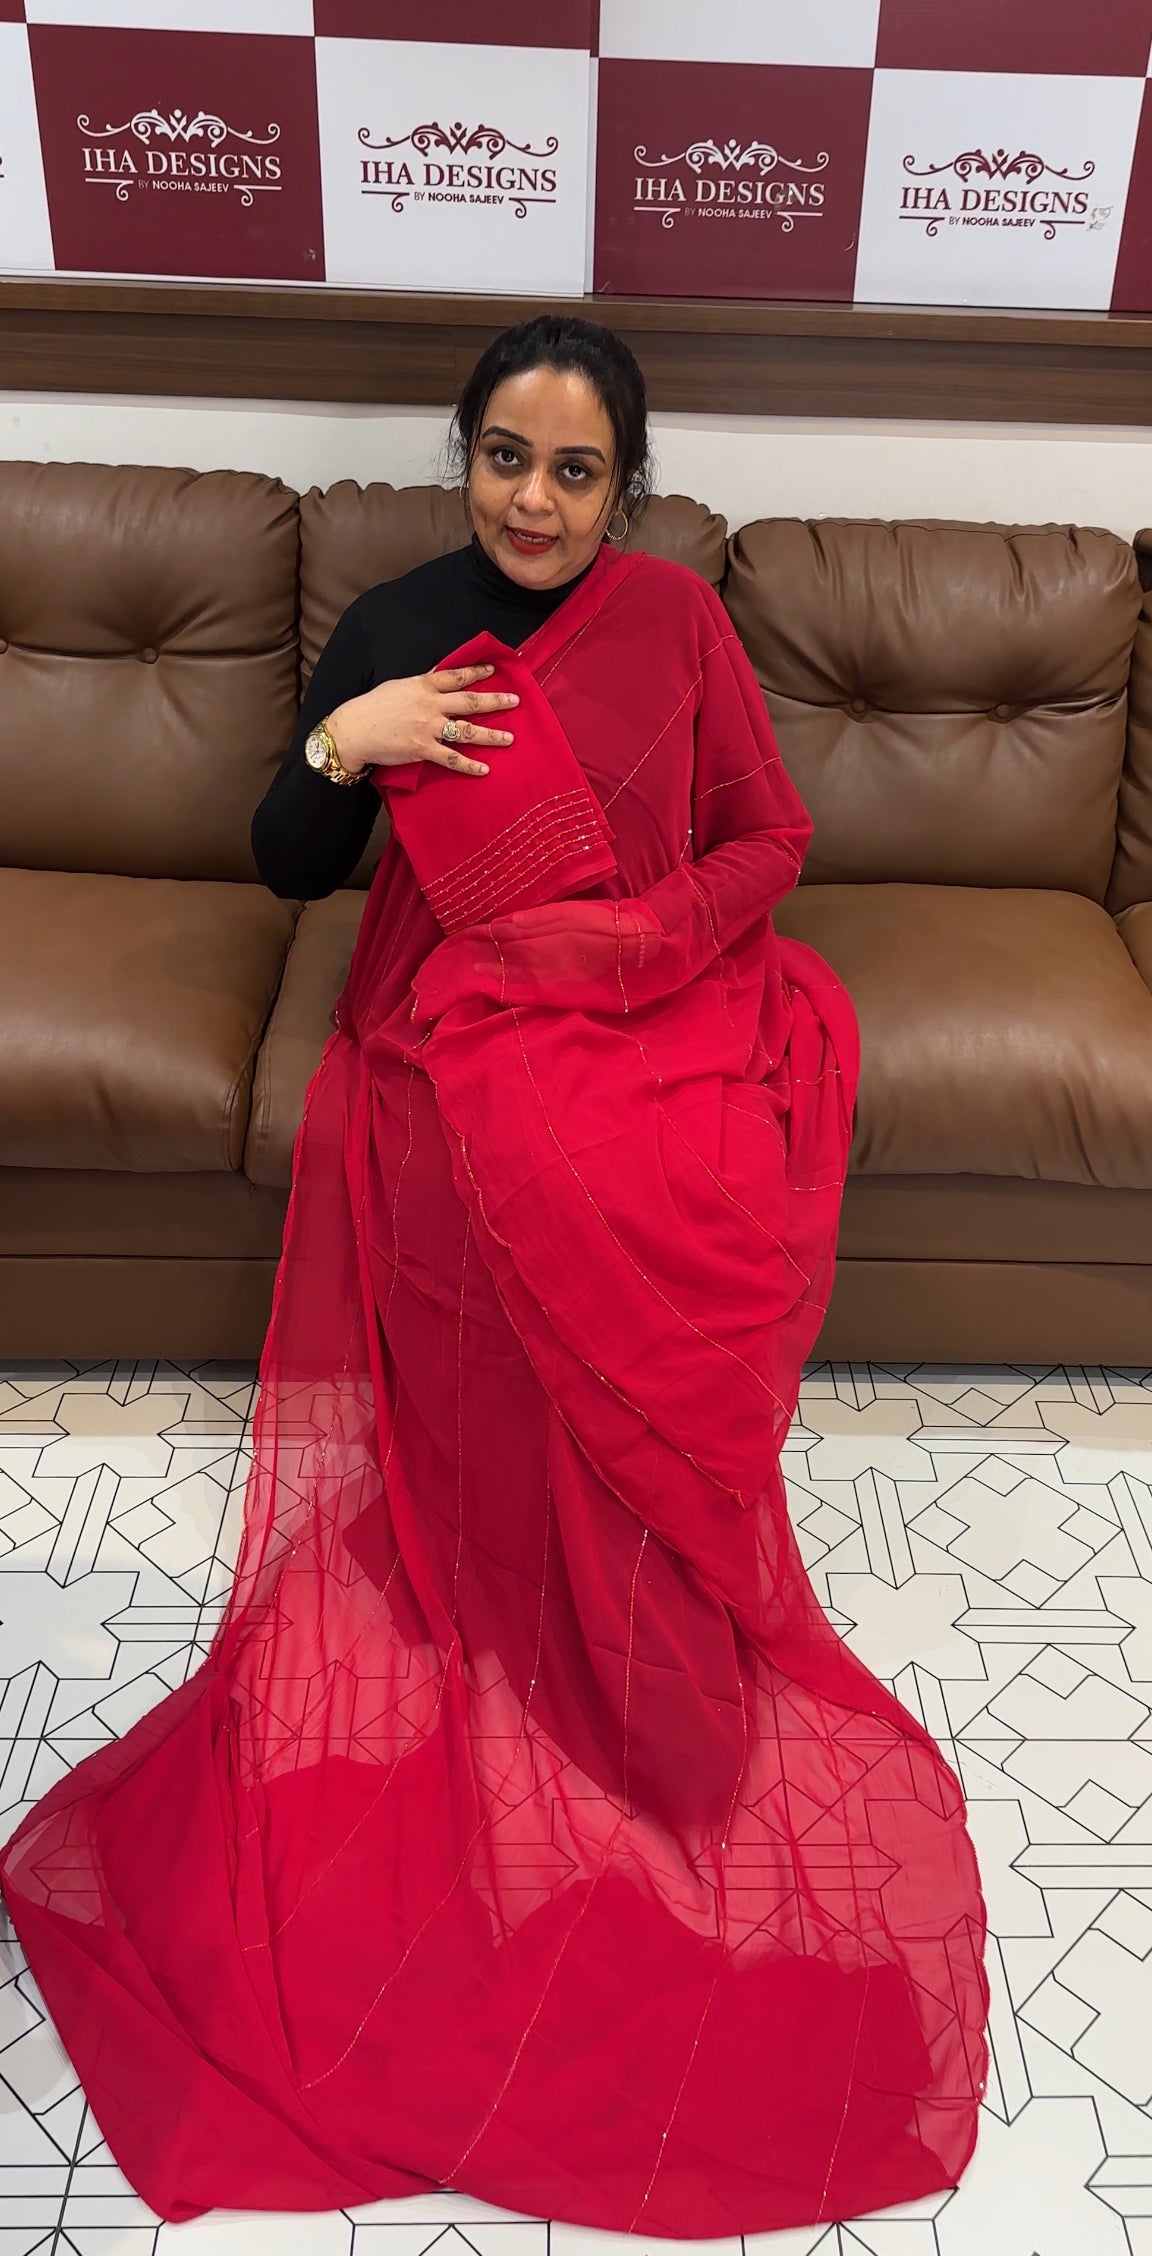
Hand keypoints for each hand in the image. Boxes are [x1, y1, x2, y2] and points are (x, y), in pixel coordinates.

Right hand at [327, 664, 517, 778]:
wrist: (354, 729)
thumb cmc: (373, 706)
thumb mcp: (399, 686)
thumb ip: (422, 682)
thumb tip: (440, 675)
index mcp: (424, 685)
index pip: (456, 676)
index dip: (476, 671)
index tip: (493, 669)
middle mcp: (430, 705)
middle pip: (470, 701)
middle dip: (495, 701)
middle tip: (515, 701)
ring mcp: (429, 728)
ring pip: (467, 731)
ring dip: (491, 735)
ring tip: (509, 738)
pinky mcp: (423, 749)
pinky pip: (452, 758)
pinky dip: (469, 765)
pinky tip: (485, 769)